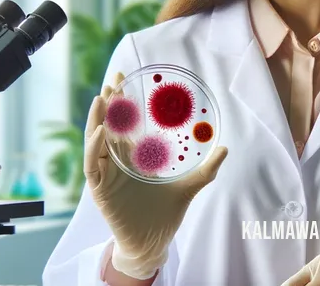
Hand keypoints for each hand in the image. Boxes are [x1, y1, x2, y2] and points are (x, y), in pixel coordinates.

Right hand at [84, 72, 227, 279]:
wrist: (153, 242)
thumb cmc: (166, 214)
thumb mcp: (189, 186)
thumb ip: (207, 170)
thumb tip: (225, 149)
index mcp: (134, 157)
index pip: (127, 124)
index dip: (125, 102)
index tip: (126, 79)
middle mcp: (117, 162)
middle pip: (109, 126)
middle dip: (110, 103)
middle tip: (114, 80)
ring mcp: (107, 174)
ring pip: (97, 141)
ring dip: (98, 119)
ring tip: (102, 98)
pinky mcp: (101, 189)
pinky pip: (94, 165)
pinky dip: (95, 148)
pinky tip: (102, 132)